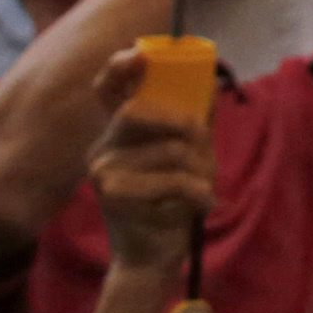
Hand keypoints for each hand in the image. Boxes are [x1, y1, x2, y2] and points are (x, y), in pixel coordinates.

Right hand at [87, 46, 214, 277]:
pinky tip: (201, 205)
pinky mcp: (117, 198)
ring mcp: (105, 173)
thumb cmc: (169, 205)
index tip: (139, 54)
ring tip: (204, 187)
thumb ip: (189, 129)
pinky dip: (199, 192)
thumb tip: (209, 88)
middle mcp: (102, 150)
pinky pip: (175, 180)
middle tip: (201, 143)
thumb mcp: (184, 161)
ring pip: (170, 150)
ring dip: (201, 169)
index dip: (119, 68)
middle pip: (139, 112)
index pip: (107, 93)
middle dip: (182, 123)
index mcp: (116, 136)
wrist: (151, 259)